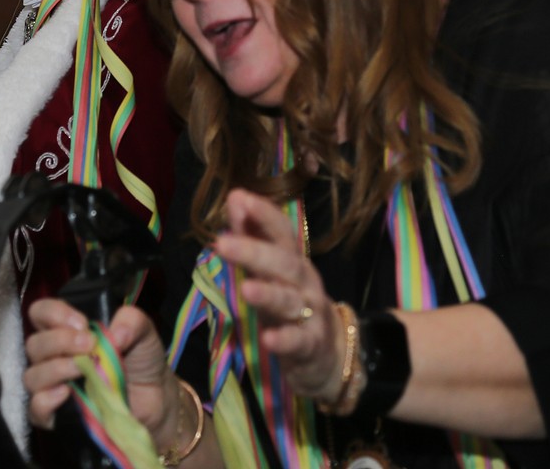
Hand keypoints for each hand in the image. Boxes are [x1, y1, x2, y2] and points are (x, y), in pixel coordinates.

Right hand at [24, 300, 174, 439]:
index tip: (82, 323)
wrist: (155, 401)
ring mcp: (53, 387)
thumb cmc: (141, 361)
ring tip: (83, 370)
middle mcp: (54, 357)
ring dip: (55, 369)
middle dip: (60, 341)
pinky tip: (66, 394)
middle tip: (89, 344)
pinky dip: (47, 400)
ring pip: (32, 376)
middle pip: (34, 344)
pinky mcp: (57, 415)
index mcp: (67, 331)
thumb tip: (116, 333)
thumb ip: (132, 321)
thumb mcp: (143, 333)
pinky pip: (36, 408)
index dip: (54, 313)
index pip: (41, 313)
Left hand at [211, 187, 343, 401]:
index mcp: (292, 261)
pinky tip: (268, 340)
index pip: (281, 232)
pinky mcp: (311, 345)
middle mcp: (304, 282)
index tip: (239, 197)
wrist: (328, 353)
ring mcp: (311, 313)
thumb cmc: (291, 304)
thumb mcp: (271, 271)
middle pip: (284, 264)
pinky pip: (298, 341)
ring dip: (268, 294)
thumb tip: (234, 197)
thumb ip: (251, 235)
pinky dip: (284, 340)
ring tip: (246, 289)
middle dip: (254, 252)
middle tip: (222, 243)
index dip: (264, 214)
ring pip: (290, 301)